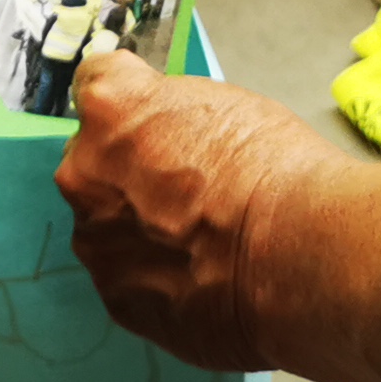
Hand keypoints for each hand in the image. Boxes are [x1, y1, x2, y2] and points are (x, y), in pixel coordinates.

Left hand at [58, 50, 347, 370]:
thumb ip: (171, 117)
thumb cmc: (273, 168)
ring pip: (106, 224)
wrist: (297, 259)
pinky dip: (154, 276)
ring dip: (137, 228)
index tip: (155, 119)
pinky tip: (200, 279)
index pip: (98, 82)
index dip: (132, 102)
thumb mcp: (225, 106)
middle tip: (187, 189)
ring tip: (200, 244)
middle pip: (94, 160)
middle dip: (128, 171)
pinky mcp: (115, 299)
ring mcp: (94, 241)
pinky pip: (126, 276)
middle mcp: (83, 172)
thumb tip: (162, 138)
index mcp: (110, 107)